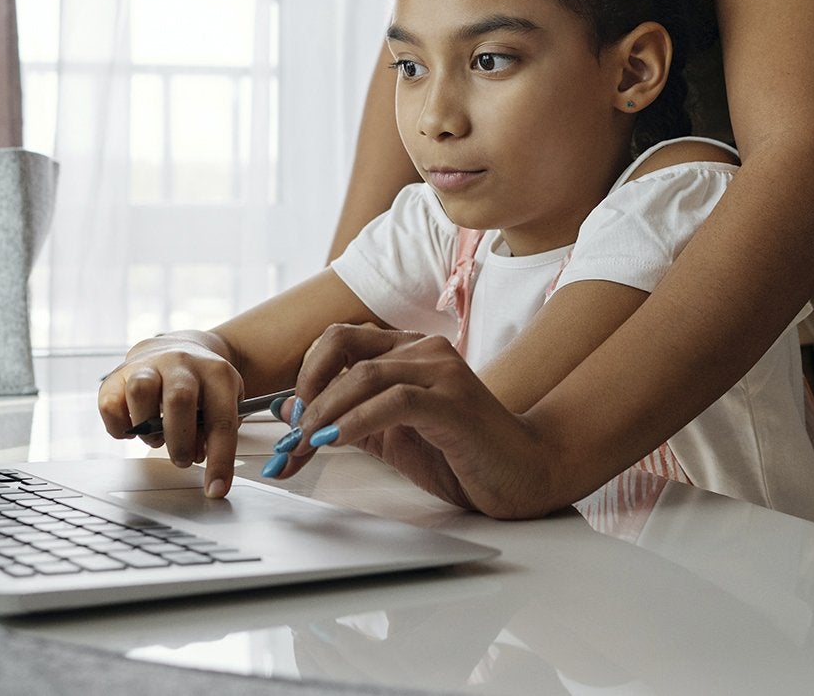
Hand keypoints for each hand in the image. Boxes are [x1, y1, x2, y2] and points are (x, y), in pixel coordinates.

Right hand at [96, 337, 243, 497]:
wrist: (180, 347)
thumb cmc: (203, 385)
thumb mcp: (224, 401)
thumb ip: (215, 431)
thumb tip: (199, 456)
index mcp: (215, 372)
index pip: (220, 420)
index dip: (220, 460)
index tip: (215, 490)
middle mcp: (181, 363)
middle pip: (179, 398)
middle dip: (180, 441)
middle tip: (183, 459)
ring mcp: (148, 366)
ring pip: (140, 391)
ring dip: (147, 429)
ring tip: (156, 437)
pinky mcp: (117, 375)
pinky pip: (110, 404)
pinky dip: (120, 427)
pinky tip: (134, 427)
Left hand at [265, 324, 553, 518]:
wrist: (523, 474)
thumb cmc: (462, 455)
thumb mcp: (390, 437)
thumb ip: (345, 418)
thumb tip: (290, 409)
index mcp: (408, 351)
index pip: (339, 339)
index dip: (306, 374)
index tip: (291, 419)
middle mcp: (424, 350)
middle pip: (342, 344)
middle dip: (307, 389)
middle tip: (293, 433)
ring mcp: (442, 372)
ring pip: (364, 373)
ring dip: (325, 412)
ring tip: (307, 444)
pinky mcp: (453, 402)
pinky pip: (394, 401)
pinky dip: (356, 421)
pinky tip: (337, 442)